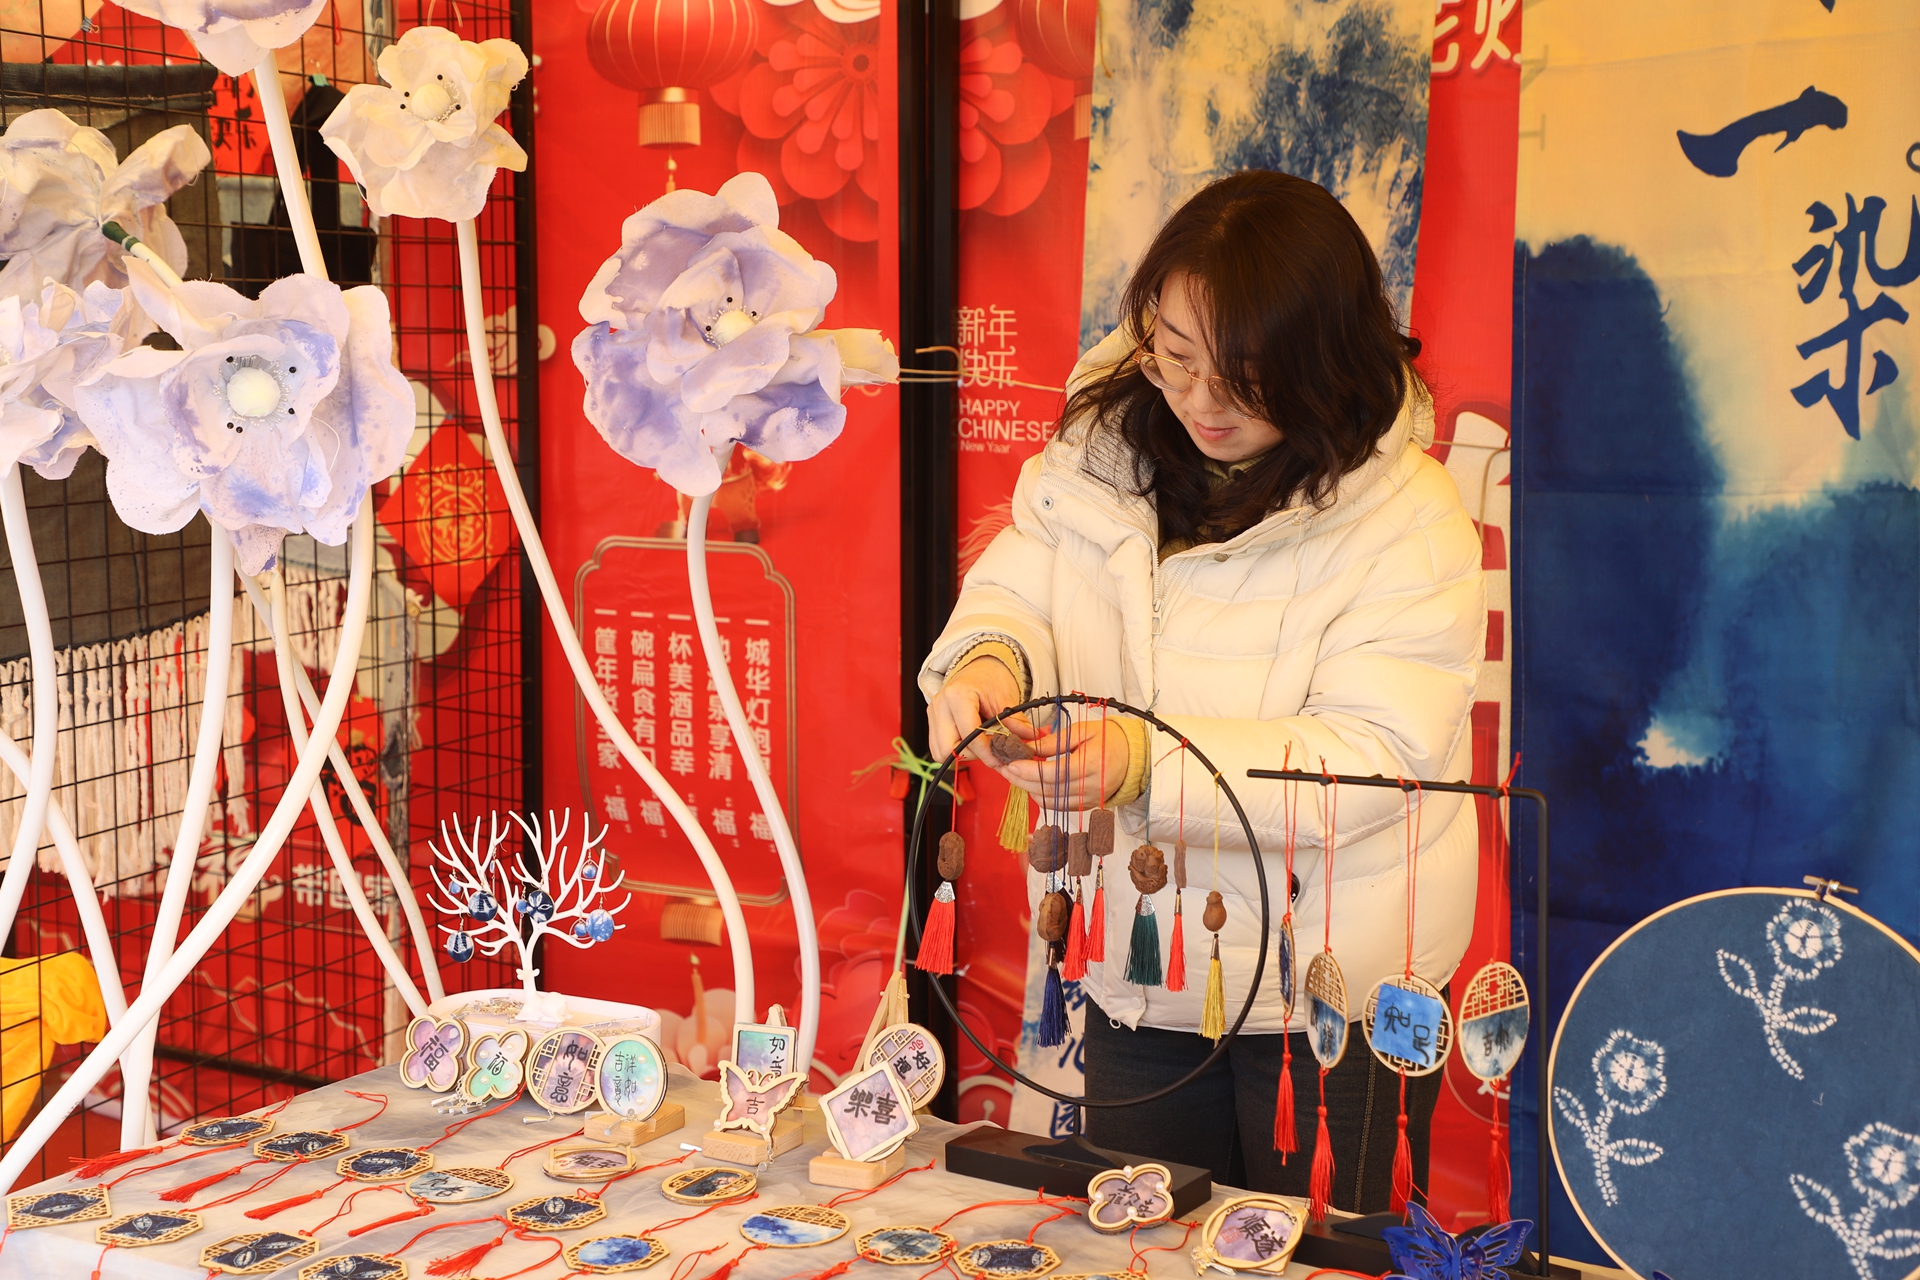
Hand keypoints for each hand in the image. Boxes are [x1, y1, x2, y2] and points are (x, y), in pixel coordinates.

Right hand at [928, 657, 1024, 766]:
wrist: (980, 668)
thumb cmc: (990, 679)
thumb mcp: (1005, 698)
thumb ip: (1016, 721)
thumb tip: (1030, 737)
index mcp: (957, 695)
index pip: (968, 734)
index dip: (985, 751)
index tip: (1000, 759)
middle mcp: (940, 705)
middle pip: (948, 749)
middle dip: (971, 755)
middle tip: (990, 751)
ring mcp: (933, 714)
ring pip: (940, 752)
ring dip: (962, 754)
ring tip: (982, 745)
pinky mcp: (933, 722)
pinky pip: (938, 748)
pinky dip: (956, 751)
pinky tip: (972, 743)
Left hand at [1000, 717, 1129, 810]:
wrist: (1135, 757)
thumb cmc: (1111, 740)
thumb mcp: (1083, 731)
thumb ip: (1055, 741)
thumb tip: (1029, 747)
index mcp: (1092, 764)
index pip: (1052, 773)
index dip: (1028, 771)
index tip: (1010, 764)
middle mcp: (1091, 786)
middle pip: (1048, 790)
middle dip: (1022, 781)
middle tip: (1005, 770)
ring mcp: (1089, 799)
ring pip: (1051, 802)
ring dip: (1029, 791)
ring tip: (1016, 776)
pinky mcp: (1087, 806)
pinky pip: (1059, 807)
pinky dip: (1043, 798)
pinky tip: (1033, 785)